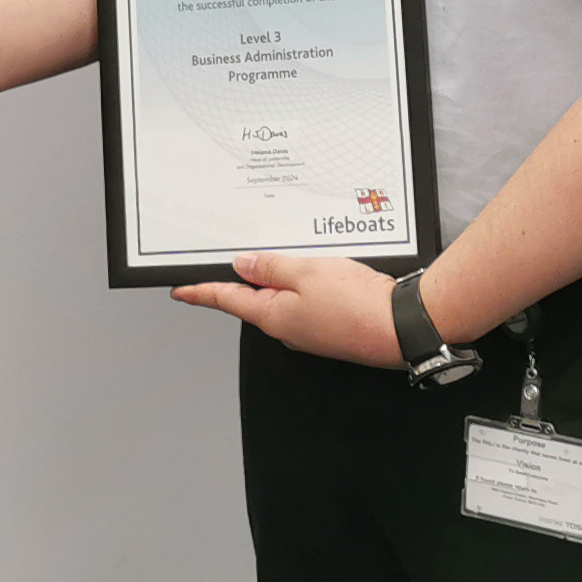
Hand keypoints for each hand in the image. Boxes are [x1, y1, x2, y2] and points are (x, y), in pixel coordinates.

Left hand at [171, 252, 401, 368]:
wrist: (401, 327)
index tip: (180, 290)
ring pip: (282, 296)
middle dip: (246, 275)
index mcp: (272, 315)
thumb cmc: (356, 304)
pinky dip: (302, 282)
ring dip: (279, 275)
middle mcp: (286, 327)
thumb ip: (272, 266)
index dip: (201, 292)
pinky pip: (305, 300)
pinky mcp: (329, 326)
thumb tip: (243, 264)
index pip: (226, 299)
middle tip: (235, 253)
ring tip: (285, 252)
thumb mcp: (307, 272)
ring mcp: (308, 329)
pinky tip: (316, 268)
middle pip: (254, 296)